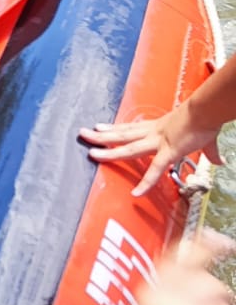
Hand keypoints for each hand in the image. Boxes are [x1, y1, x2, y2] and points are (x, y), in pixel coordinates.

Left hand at [80, 102, 223, 196]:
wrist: (207, 111)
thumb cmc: (206, 121)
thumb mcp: (205, 139)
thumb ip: (211, 152)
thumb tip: (221, 161)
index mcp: (158, 128)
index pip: (131, 129)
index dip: (115, 129)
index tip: (100, 127)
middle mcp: (153, 133)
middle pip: (122, 134)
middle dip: (102, 136)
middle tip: (83, 134)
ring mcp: (158, 142)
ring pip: (128, 148)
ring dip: (109, 151)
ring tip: (91, 152)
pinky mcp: (169, 151)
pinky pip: (155, 170)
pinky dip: (146, 182)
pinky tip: (136, 193)